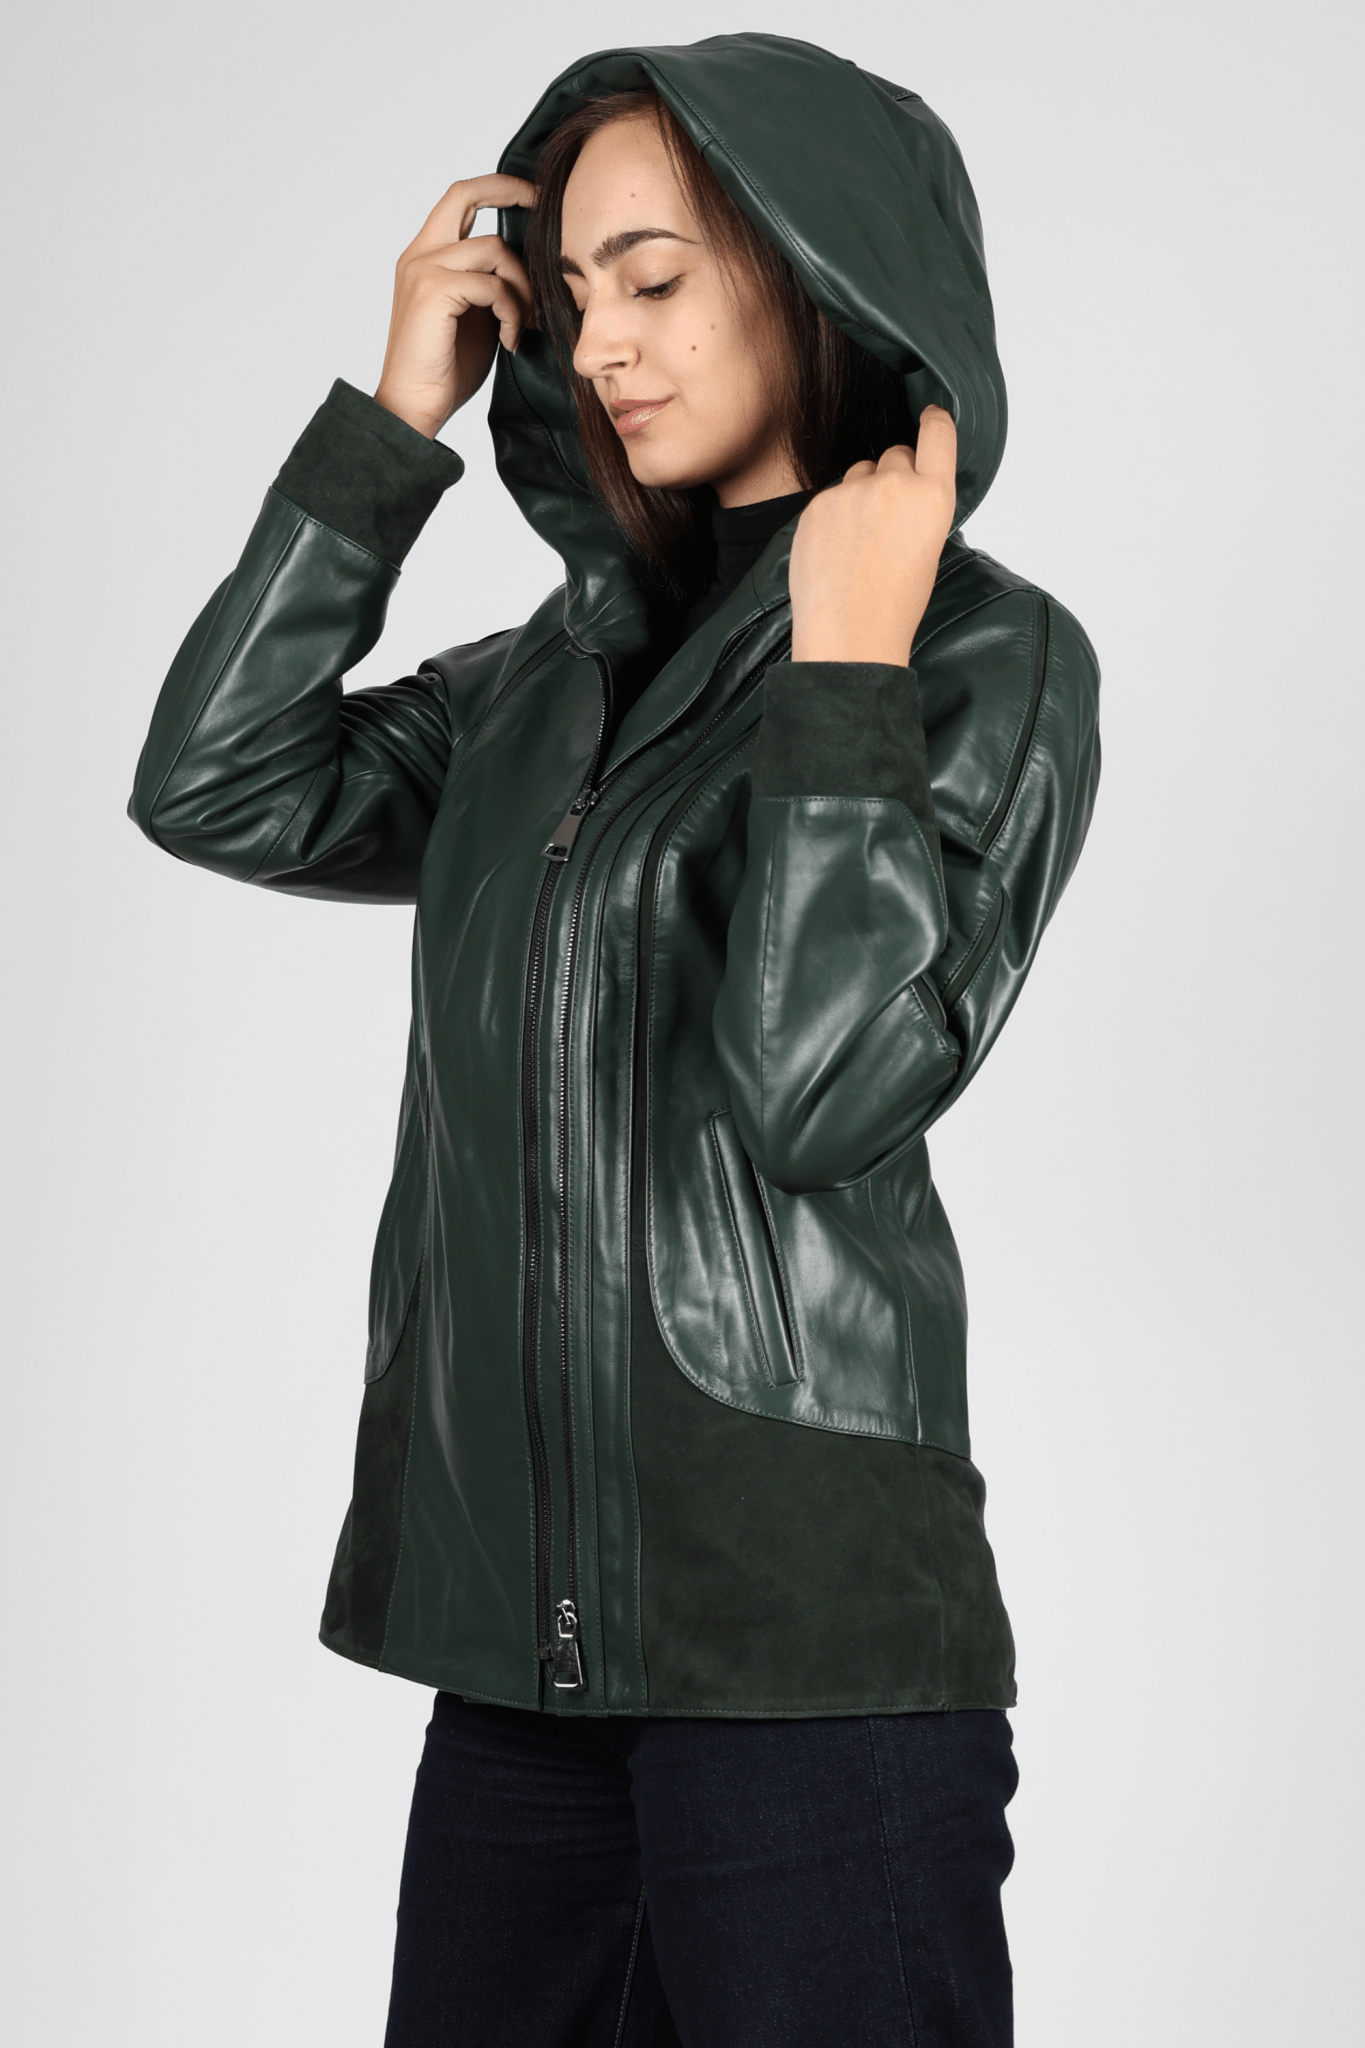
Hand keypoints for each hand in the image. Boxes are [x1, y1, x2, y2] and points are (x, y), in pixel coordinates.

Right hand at [374, 173, 537, 438]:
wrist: (413, 406)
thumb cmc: (445, 369)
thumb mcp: (476, 316)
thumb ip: (491, 285)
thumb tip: (531, 270)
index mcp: (425, 256)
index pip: (458, 200)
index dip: (496, 188)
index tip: (531, 196)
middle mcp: (419, 254)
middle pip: (464, 193)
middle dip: (508, 190)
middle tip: (543, 207)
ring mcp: (424, 269)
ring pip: (494, 249)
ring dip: (522, 287)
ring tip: (525, 323)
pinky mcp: (434, 291)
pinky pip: (493, 285)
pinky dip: (512, 312)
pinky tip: (510, 340)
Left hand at [788, 408, 957, 664]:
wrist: (850, 638)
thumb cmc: (894, 605)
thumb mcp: (928, 549)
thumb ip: (920, 507)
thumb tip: (906, 491)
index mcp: (932, 496)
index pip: (938, 433)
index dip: (934, 422)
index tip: (930, 416)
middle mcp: (894, 485)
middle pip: (896, 455)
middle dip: (894, 477)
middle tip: (888, 520)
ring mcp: (851, 492)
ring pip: (860, 473)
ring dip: (862, 493)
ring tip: (860, 543)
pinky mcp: (817, 505)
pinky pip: (831, 496)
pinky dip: (834, 516)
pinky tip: (837, 550)